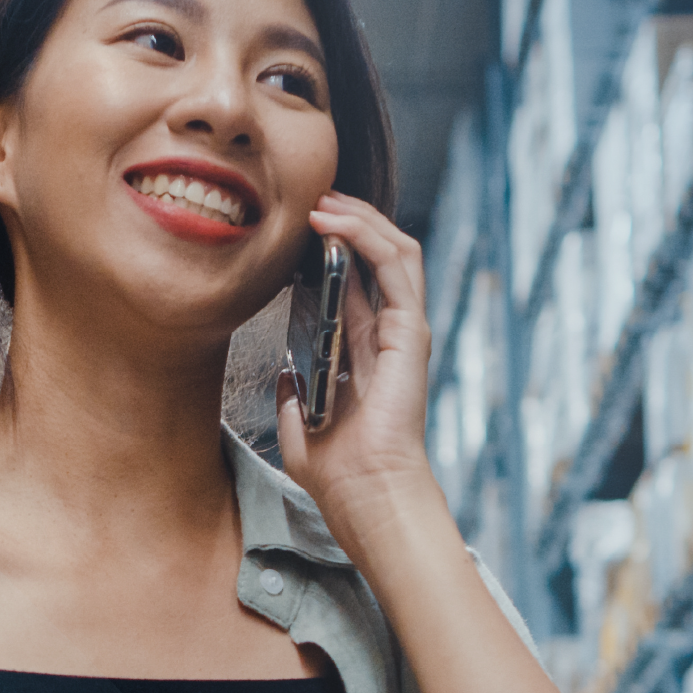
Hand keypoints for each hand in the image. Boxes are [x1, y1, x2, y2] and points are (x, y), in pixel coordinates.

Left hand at [275, 192, 443, 553]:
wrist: (364, 493)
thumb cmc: (338, 473)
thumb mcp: (298, 428)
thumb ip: (292, 398)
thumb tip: (282, 374)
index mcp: (363, 353)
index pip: (354, 282)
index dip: (330, 248)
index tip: (297, 227)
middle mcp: (387, 336)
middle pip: (376, 257)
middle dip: (346, 221)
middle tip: (312, 198)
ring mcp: (403, 330)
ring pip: (392, 251)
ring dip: (359, 218)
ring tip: (323, 199)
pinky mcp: (410, 331)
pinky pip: (397, 266)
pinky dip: (368, 235)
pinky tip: (334, 222)